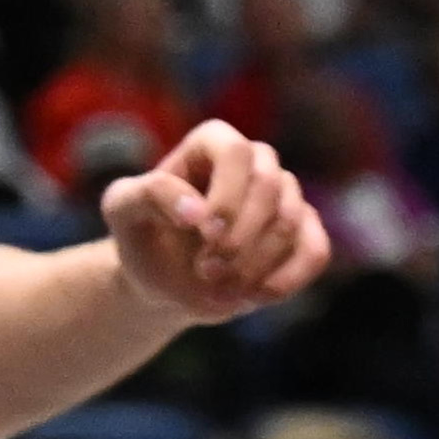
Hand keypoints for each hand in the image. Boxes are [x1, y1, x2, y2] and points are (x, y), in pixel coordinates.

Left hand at [100, 119, 330, 324]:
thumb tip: (197, 211)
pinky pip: (316, 250)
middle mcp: (254, 161)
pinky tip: (255, 296)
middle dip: (240, 237)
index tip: (204, 234)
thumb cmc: (141, 235)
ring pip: (290, 220)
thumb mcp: (123, 210)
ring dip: (254, 264)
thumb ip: (151, 195)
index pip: (237, 152)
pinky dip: (288, 278)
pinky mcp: (302, 235)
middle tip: (206, 270)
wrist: (165, 282)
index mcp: (211, 142)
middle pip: (270, 186)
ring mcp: (283, 198)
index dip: (227, 195)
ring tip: (217, 287)